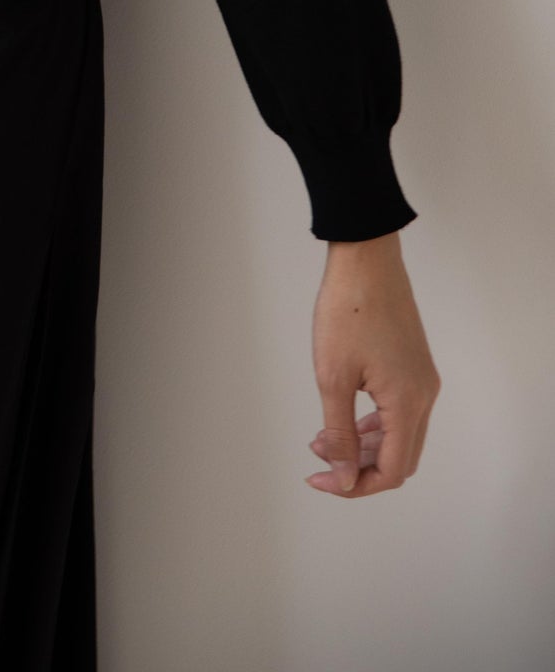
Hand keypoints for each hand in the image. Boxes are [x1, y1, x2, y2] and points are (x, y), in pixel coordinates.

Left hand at [305, 230, 440, 496]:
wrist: (366, 259)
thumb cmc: (346, 312)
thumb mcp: (333, 376)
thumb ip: (339, 433)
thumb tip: (343, 477)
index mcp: (408, 403)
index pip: (393, 470)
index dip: (357, 485)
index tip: (320, 480)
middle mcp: (424, 396)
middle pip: (400, 457)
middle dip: (359, 467)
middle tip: (319, 463)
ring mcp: (422, 379)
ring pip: (399, 434)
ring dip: (363, 445)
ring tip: (321, 440)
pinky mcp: (413, 364)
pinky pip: (399, 411)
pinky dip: (372, 423)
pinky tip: (342, 418)